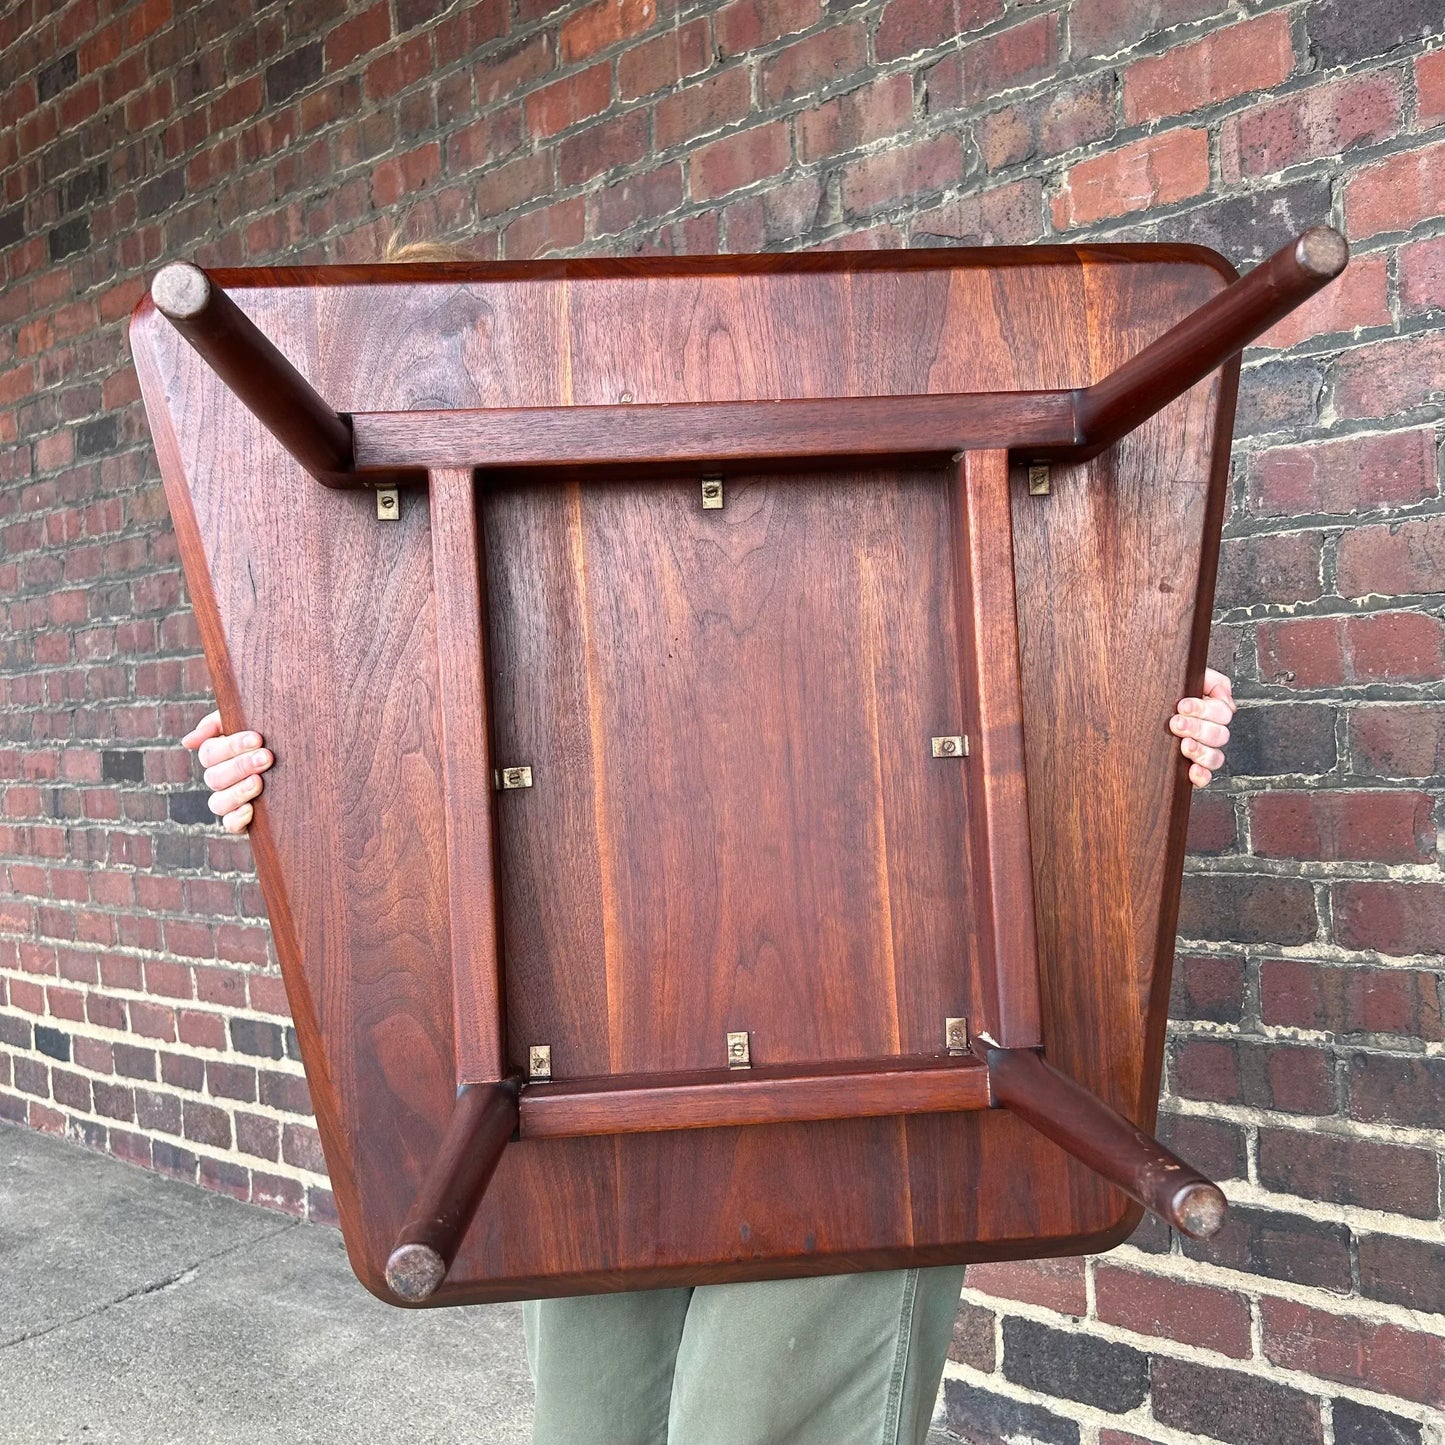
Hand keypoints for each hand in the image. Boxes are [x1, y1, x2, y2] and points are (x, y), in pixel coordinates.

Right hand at [181, 709, 272, 832]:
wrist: (305, 762)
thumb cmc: (274, 734)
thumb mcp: (251, 720)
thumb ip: (219, 722)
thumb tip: (188, 741)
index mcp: (218, 756)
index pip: (210, 753)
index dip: (231, 746)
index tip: (258, 738)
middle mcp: (220, 780)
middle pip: (214, 778)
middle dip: (240, 766)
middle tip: (267, 757)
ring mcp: (230, 801)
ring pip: (217, 803)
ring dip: (238, 791)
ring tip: (259, 782)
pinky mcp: (243, 820)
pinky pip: (230, 825)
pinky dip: (237, 819)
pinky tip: (251, 809)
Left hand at [1170, 669, 1233, 788]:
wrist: (1131, 709)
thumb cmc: (1159, 693)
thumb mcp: (1182, 678)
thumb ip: (1209, 680)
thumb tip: (1224, 694)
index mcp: (1210, 712)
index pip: (1223, 712)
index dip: (1205, 709)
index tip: (1182, 706)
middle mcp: (1208, 733)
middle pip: (1220, 735)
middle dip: (1198, 728)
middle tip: (1176, 723)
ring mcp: (1201, 752)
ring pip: (1216, 757)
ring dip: (1201, 751)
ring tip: (1183, 744)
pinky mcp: (1190, 769)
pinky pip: (1205, 778)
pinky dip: (1202, 776)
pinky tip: (1192, 770)